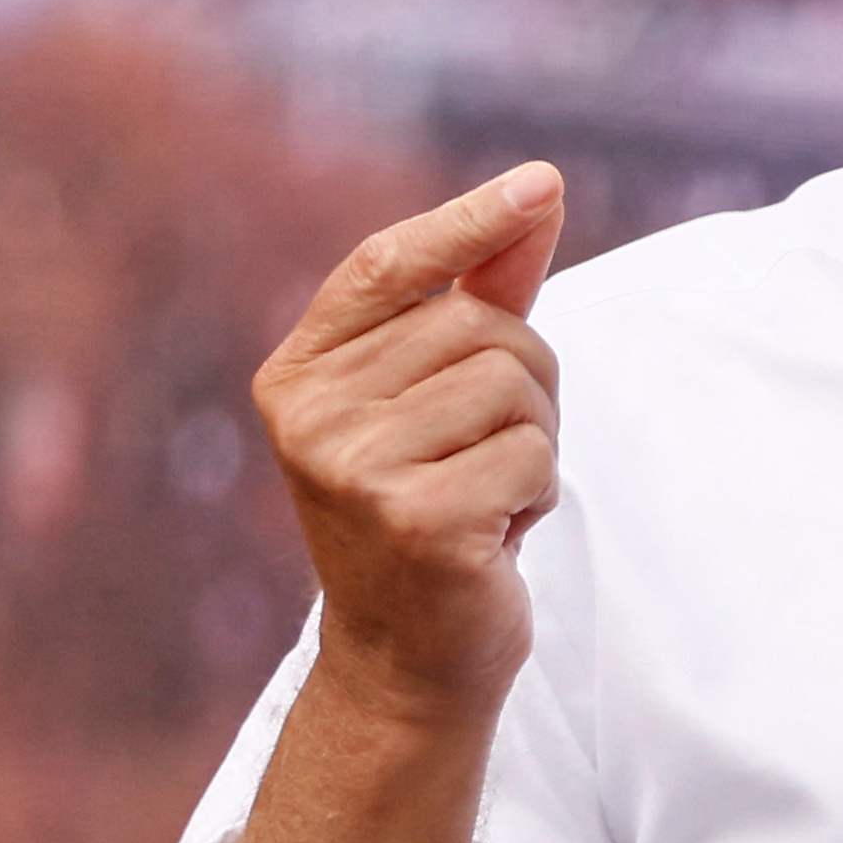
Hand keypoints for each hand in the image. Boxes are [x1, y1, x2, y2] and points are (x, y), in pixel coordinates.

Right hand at [256, 163, 566, 726]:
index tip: (544, 182)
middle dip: (526, 386)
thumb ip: (478, 299)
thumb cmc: (432, 515)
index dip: (468, 221)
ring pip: (516, 387)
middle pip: (482, 329)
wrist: (409, 660)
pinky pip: (534, 456)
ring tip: (486, 497)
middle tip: (489, 457)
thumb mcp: (439, 403)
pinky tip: (494, 536)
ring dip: (534, 444)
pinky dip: (538, 494)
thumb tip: (536, 194)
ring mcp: (352, 466)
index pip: (387, 267)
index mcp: (298, 374)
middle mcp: (308, 412)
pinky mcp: (414, 518)